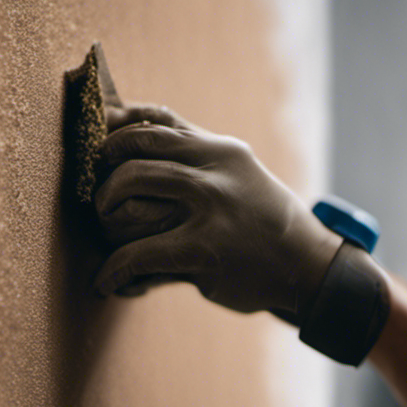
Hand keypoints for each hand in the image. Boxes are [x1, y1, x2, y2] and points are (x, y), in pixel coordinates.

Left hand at [93, 107, 341, 316]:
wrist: (308, 265)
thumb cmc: (264, 219)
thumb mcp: (239, 172)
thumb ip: (196, 153)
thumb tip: (133, 127)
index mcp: (219, 150)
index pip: (153, 124)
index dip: (114, 135)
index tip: (98, 153)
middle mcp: (213, 172)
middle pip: (132, 157)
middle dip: (104, 182)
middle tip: (100, 202)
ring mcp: (208, 210)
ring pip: (128, 200)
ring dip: (106, 223)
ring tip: (109, 240)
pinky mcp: (202, 250)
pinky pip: (137, 255)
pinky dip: (114, 271)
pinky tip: (107, 282)